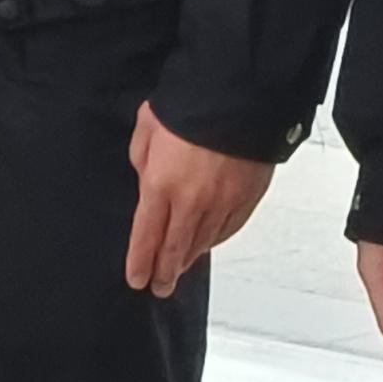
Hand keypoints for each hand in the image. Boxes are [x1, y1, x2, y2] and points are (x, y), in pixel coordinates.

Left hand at [124, 105, 273, 297]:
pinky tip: (208, 244)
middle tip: (159, 287)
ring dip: (189, 259)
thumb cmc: (192, 104)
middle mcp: (191, 202)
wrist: (241, 95)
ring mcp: (222, 204)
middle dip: (164, 273)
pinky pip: (227, 230)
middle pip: (175, 250)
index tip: (136, 278)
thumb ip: (142, 160)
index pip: (145, 237)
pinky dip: (215, 241)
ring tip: (180, 269)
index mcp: (160, 185)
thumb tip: (146, 180)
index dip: (139, 263)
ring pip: (202, 244)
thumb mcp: (148, 126)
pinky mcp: (246, 199)